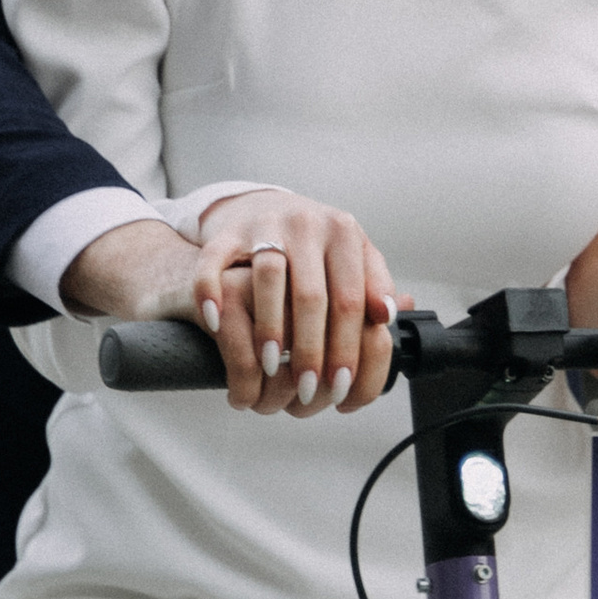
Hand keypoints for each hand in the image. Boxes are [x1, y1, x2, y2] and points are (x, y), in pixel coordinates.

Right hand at [191, 192, 396, 419]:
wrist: (265, 209)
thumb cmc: (315, 249)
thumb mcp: (352, 258)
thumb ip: (374, 285)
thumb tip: (387, 315)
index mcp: (343, 233)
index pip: (349, 299)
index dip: (347, 346)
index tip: (342, 384)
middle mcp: (306, 224)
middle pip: (311, 295)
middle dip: (311, 350)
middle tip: (309, 390)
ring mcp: (265, 224)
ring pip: (268, 277)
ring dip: (270, 326)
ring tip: (272, 366)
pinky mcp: (228, 231)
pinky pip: (213, 258)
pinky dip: (210, 288)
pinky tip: (215, 322)